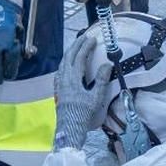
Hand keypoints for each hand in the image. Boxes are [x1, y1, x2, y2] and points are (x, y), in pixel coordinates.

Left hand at [53, 27, 114, 149]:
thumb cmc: (83, 115)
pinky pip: (60, 70)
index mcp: (73, 79)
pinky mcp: (58, 89)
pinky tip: (67, 64)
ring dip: (70, 52)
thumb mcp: (96, 98)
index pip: (79, 57)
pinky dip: (65, 62)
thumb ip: (101, 80)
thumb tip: (107, 64)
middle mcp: (64, 79)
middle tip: (84, 37)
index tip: (92, 39)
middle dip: (76, 45)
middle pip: (68, 56)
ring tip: (76, 46)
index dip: (86, 47)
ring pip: (62, 62)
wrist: (69, 128)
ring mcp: (59, 84)